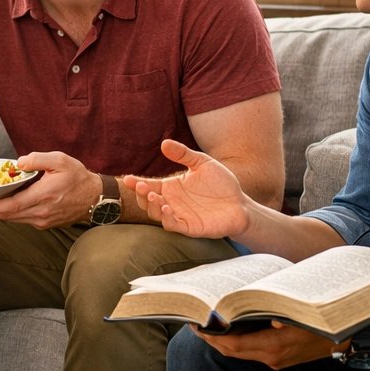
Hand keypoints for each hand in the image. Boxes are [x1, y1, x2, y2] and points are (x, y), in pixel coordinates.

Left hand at [0, 151, 98, 229]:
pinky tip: (3, 207)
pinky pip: (23, 220)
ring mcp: (43, 220)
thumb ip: (38, 159)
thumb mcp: (60, 160)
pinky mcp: (45, 224)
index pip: (11, 205)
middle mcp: (41, 211)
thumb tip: (19, 163)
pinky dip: (11, 214)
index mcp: (43, 195)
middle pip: (8, 215)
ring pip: (14, 219)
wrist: (96, 197)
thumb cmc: (78, 177)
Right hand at [125, 139, 253, 238]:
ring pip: (157, 214)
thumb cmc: (221, 183)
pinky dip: (166, 218)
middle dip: (142, 195)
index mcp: (171, 187)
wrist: (240, 203)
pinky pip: (173, 225)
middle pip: (147, 201)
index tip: (128, 179)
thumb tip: (164, 143)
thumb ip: (183, 154)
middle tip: (142, 186)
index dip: (137, 183)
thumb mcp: (202, 163)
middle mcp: (171, 202)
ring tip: (154, 196)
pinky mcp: (190, 227)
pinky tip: (167, 208)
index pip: (149, 185)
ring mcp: (179, 215)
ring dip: (152, 206)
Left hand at [193, 321, 342, 369]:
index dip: (211, 335)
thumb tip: (255, 311)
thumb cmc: (322, 320)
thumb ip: (276, 311)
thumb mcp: (300, 311)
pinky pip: (250, 352)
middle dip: (211, 338)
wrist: (348, 337)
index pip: (232, 344)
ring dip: (222, 340)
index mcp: (274, 346)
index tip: (196, 323)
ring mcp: (275, 360)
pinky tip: (230, 328)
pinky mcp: (279, 358)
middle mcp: (271, 357)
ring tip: (207, 324)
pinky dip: (236, 341)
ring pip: (239, 353)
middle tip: (194, 321)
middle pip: (231, 351)